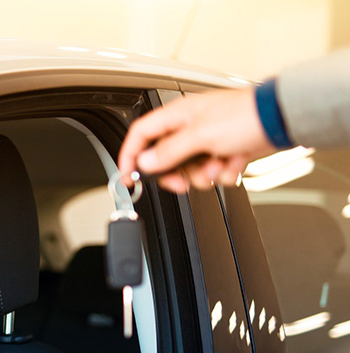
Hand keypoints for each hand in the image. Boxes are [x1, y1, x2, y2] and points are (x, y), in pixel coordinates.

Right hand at [118, 88, 278, 192]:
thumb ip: (169, 151)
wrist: (281, 120)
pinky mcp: (224, 151)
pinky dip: (223, 171)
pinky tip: (234, 161)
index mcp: (177, 116)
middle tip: (183, 181)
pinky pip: (212, 171)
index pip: (141, 134)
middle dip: (176, 173)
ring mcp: (207, 140)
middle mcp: (189, 127)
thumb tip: (146, 162)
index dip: (130, 155)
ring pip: (189, 169)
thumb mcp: (200, 135)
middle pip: (164, 158)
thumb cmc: (246, 116)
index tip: (128, 176)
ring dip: (204, 174)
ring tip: (220, 165)